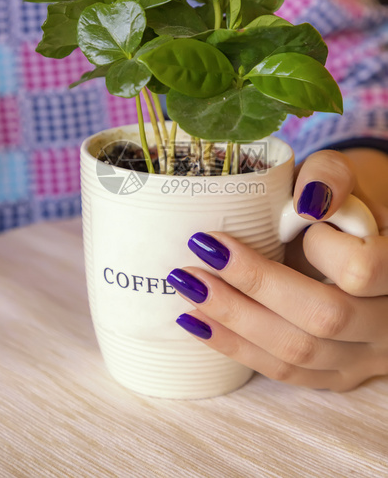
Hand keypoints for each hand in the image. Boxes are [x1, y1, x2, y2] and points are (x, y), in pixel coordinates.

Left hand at [167, 150, 387, 390]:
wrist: (350, 243)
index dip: (319, 248)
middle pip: (323, 317)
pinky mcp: (335, 374)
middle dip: (253, 286)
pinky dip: (235, 346)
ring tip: (187, 286)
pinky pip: (285, 372)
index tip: (287, 219)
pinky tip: (196, 321)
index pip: (361, 270)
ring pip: (299, 352)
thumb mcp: (340, 177)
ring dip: (233, 319)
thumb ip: (330, 176)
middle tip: (199, 254)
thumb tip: (307, 203)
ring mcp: (364, 356)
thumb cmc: (339, 206)